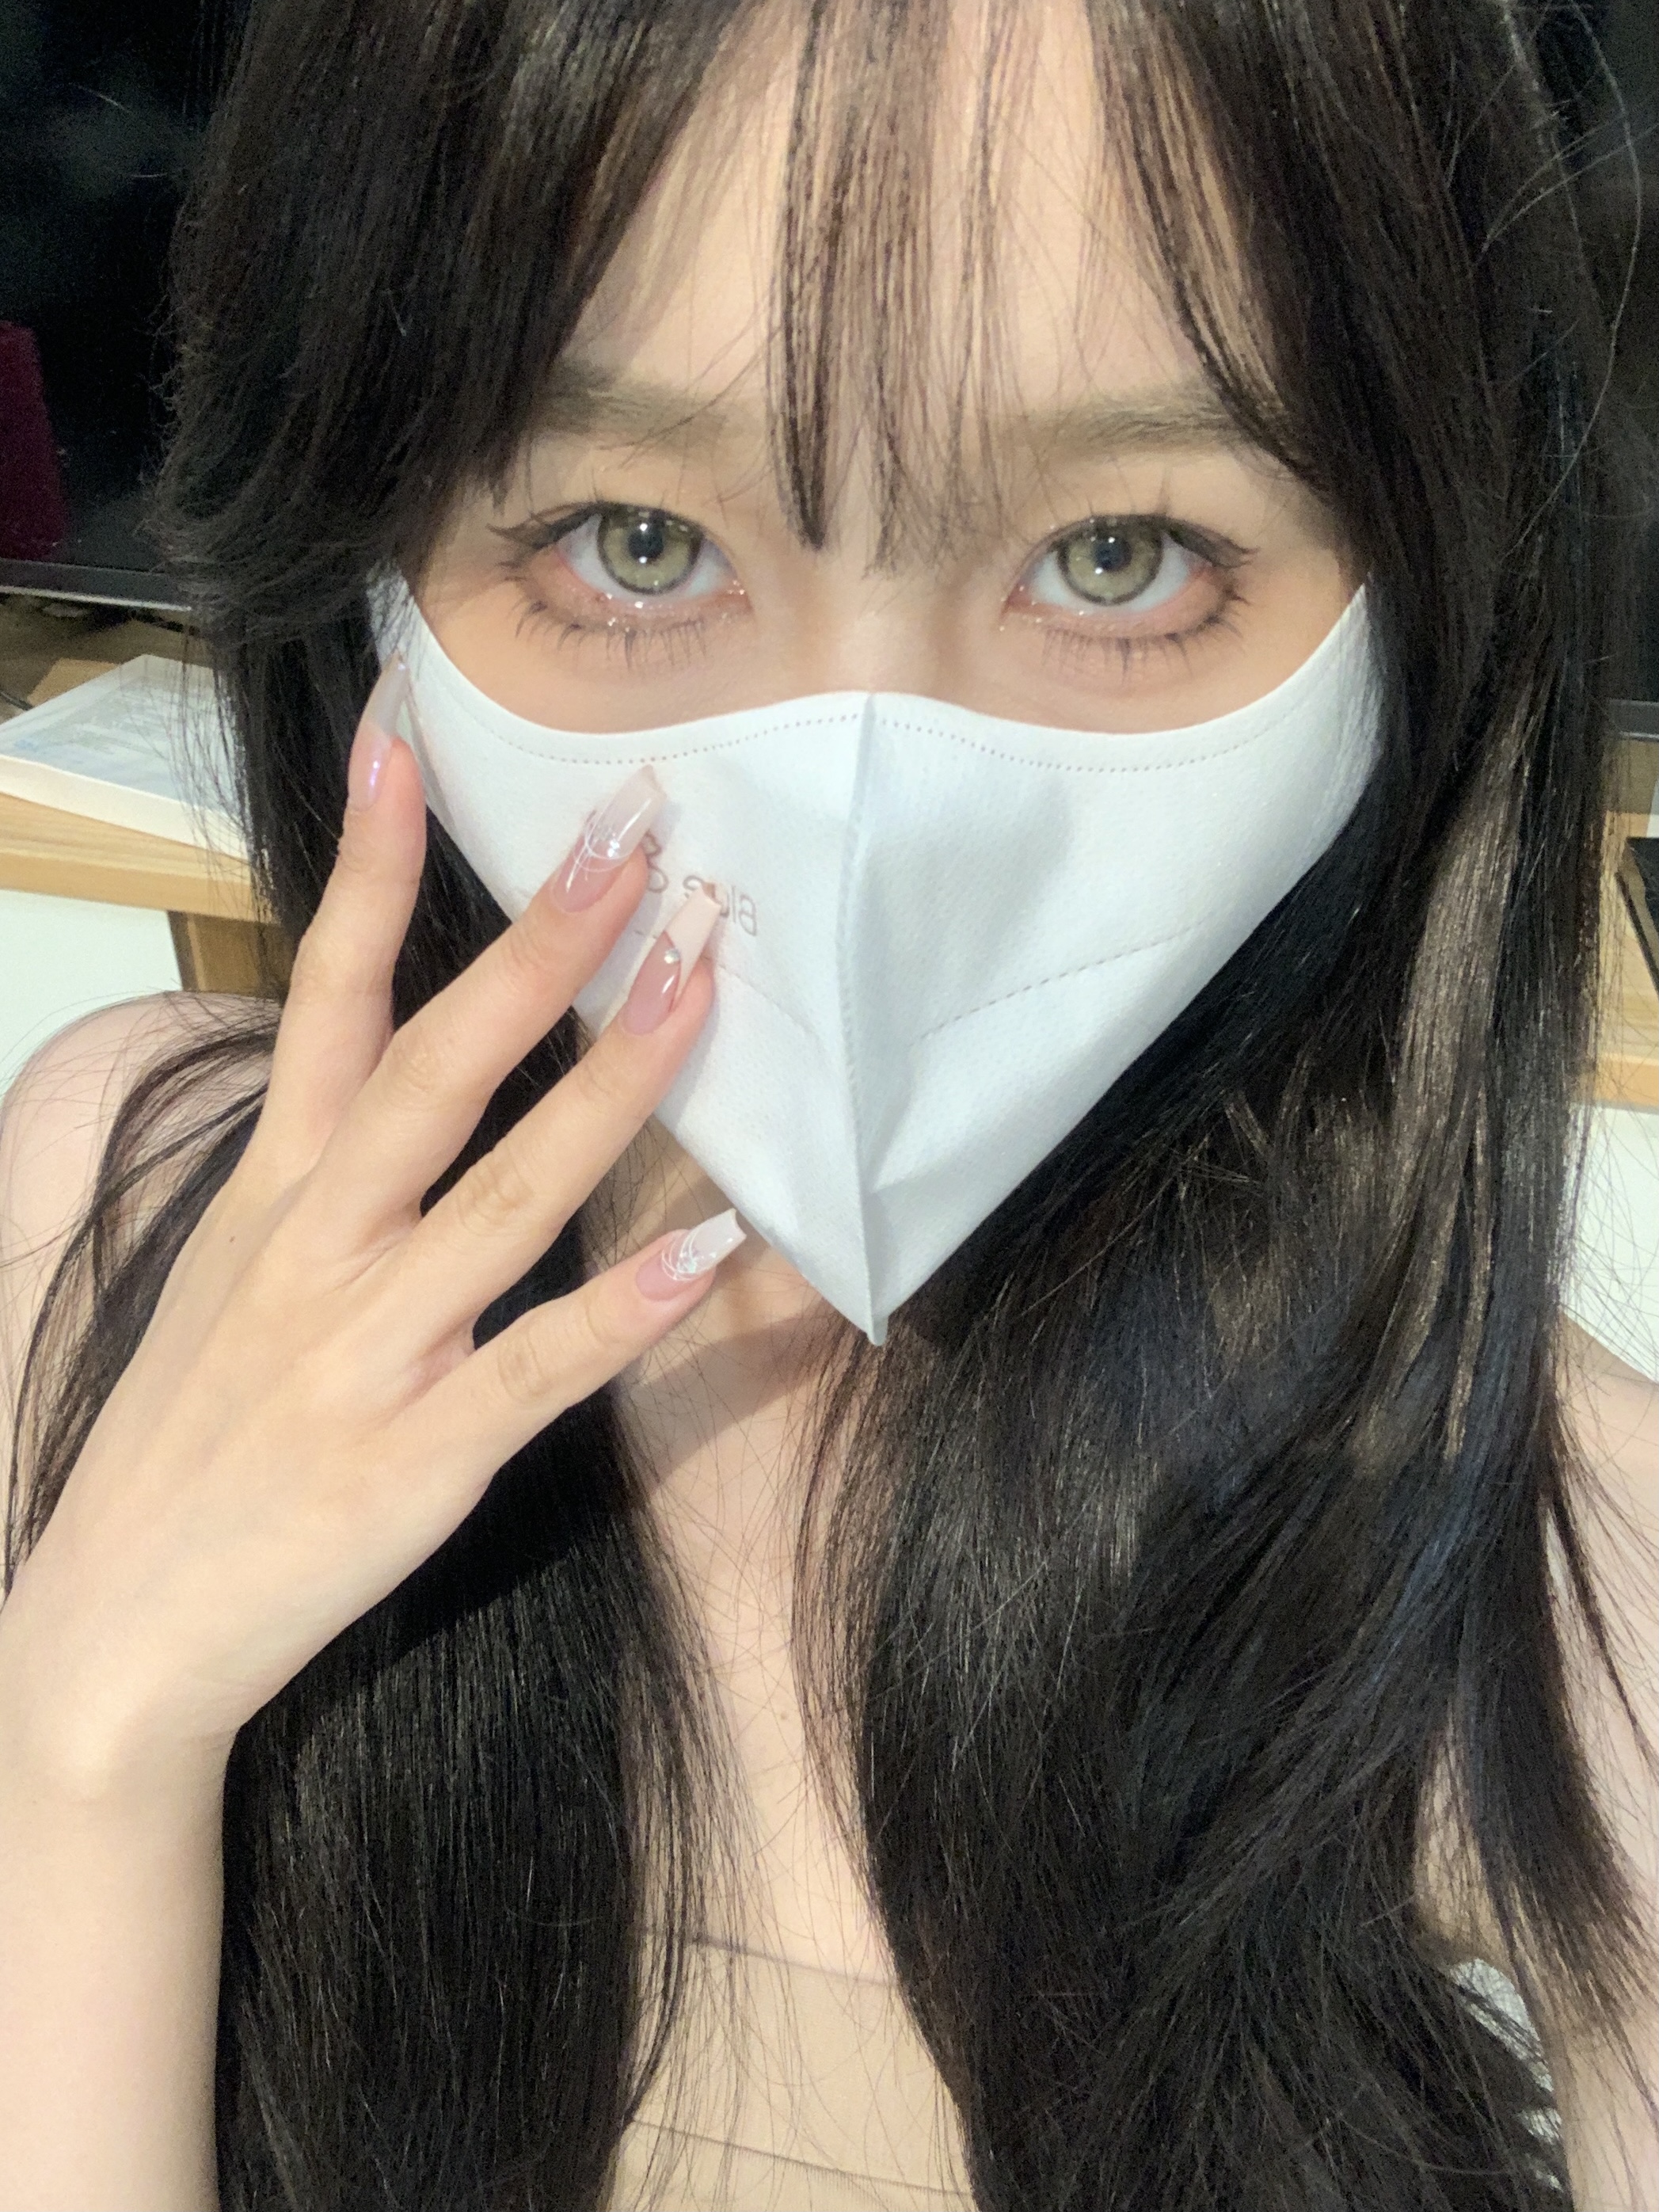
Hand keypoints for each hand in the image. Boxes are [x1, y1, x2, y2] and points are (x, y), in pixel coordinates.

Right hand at [0, 657, 737, 1789]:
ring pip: (507, 1191)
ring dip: (614, 1081)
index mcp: (271, 1191)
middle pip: (437, 1066)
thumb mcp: (230, 1269)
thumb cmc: (189, 1437)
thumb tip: (396, 1052)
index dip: (370, 867)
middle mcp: (318, 1247)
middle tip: (640, 828)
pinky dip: (627, 1308)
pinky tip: (717, 1249)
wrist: (115, 1631)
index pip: (324, 997)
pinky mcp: (418, 1455)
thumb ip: (318, 1160)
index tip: (409, 740)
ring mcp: (368, 1349)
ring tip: (708, 979)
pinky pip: (539, 1366)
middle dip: (541, 944)